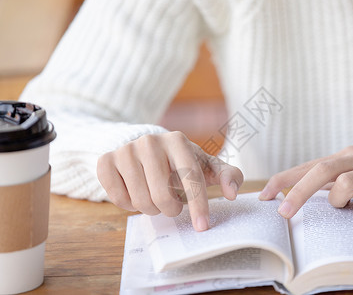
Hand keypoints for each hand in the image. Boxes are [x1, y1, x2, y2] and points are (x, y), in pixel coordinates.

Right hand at [97, 131, 242, 230]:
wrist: (144, 148)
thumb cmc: (180, 162)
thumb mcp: (205, 166)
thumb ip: (227, 175)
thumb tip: (232, 194)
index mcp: (178, 140)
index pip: (190, 177)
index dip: (198, 204)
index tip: (202, 226)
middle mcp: (150, 141)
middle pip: (163, 194)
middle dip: (171, 209)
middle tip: (172, 205)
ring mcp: (125, 149)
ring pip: (141, 199)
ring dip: (151, 208)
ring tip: (155, 197)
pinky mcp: (106, 160)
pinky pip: (117, 197)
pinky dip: (129, 204)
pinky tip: (136, 193)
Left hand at [260, 145, 352, 217]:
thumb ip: (336, 177)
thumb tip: (304, 193)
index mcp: (346, 155)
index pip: (308, 165)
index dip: (284, 179)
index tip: (265, 195)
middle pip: (320, 170)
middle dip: (298, 193)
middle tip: (284, 213)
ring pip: (344, 183)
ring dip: (338, 200)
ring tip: (347, 206)